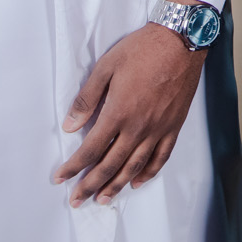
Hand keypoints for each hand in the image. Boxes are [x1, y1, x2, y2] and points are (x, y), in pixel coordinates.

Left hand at [53, 2, 210, 206]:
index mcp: (118, 112)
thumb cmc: (142, 49)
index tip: (60, 178)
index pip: (90, 150)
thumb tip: (70, 126)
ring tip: (102, 200)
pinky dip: (148, 173)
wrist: (181, 41)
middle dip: (90, 185)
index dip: (73, 167)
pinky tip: (137, 182)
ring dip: (116, 186)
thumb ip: (87, 99)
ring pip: (134, 167)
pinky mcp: (173, 126)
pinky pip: (160, 158)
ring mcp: (158, 129)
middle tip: (76, 200)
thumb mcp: (106, 67)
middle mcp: (138, 127)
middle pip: (109, 165)